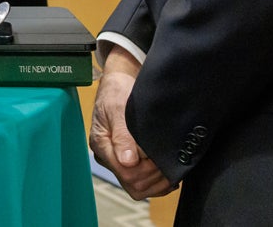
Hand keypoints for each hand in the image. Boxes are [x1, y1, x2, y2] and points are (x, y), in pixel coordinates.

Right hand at [90, 47, 173, 199]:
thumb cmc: (117, 92)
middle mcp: (109, 156)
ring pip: (139, 188)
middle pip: (134, 184)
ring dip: (159, 181)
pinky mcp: (130, 161)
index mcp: (102, 144)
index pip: (126, 172)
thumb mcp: (118, 108)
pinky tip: (169, 172)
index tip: (158, 155)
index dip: (146, 170)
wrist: (120, 83)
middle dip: (155, 175)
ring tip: (170, 165)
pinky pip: (144, 183)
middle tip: (167, 159)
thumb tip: (128, 162)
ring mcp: (119, 160)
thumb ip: (122, 135)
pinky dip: (160, 182)